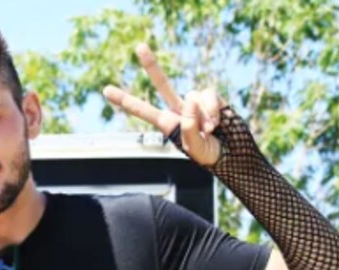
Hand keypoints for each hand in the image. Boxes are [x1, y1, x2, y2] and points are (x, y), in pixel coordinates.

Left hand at [103, 44, 223, 166]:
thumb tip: (190, 98)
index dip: (125, 100)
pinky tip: (217, 122)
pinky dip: (212, 109)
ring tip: (209, 131)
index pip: (142, 110)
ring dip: (203, 116)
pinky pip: (208, 95)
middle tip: (139, 46)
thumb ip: (188, 125)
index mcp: (167, 123)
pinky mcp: (211, 98)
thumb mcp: (193, 147)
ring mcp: (195, 103)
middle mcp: (179, 110)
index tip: (106, 90)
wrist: (233, 153)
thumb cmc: (208, 155)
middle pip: (163, 84)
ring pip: (192, 95)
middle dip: (152, 65)